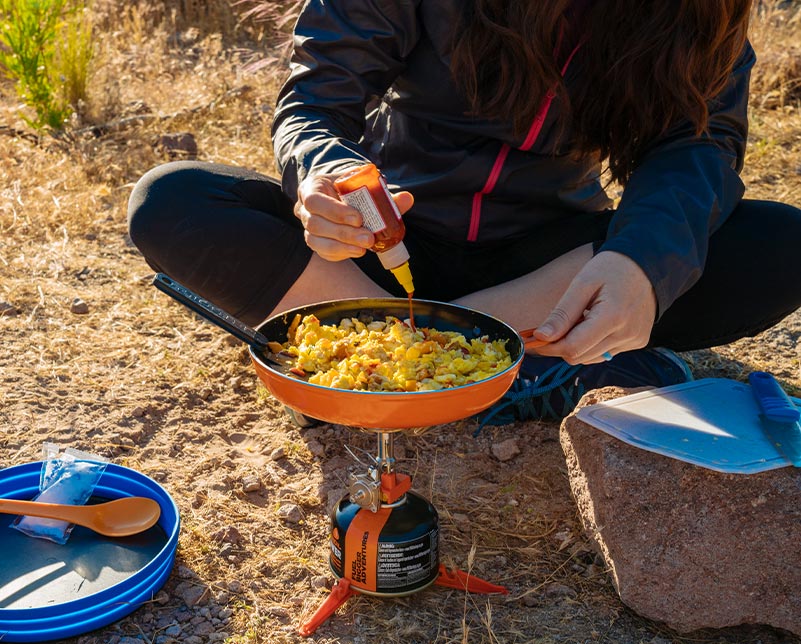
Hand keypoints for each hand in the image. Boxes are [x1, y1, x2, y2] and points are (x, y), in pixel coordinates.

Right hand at [294, 172, 413, 261]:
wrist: (340, 195)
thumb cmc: (350, 188)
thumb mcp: (362, 183)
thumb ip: (382, 192)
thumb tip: (407, 198)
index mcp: (312, 188)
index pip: (314, 200)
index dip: (335, 211)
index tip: (359, 218)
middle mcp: (304, 209)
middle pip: (315, 224)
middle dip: (344, 233)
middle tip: (368, 238)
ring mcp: (307, 228)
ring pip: (316, 241)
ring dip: (342, 247)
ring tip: (364, 248)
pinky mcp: (316, 242)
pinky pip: (323, 252)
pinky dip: (341, 254)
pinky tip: (357, 251)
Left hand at [530, 251, 656, 363]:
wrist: (647, 264)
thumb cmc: (613, 268)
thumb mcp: (583, 283)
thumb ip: (562, 313)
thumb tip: (541, 337)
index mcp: (613, 317)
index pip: (572, 348)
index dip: (549, 346)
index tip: (535, 337)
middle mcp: (627, 334)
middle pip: (580, 356)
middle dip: (560, 346)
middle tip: (553, 327)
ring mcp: (634, 340)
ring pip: (590, 358)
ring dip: (576, 346)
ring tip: (578, 320)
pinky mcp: (637, 342)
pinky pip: (604, 353)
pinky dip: (592, 344)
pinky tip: (593, 324)